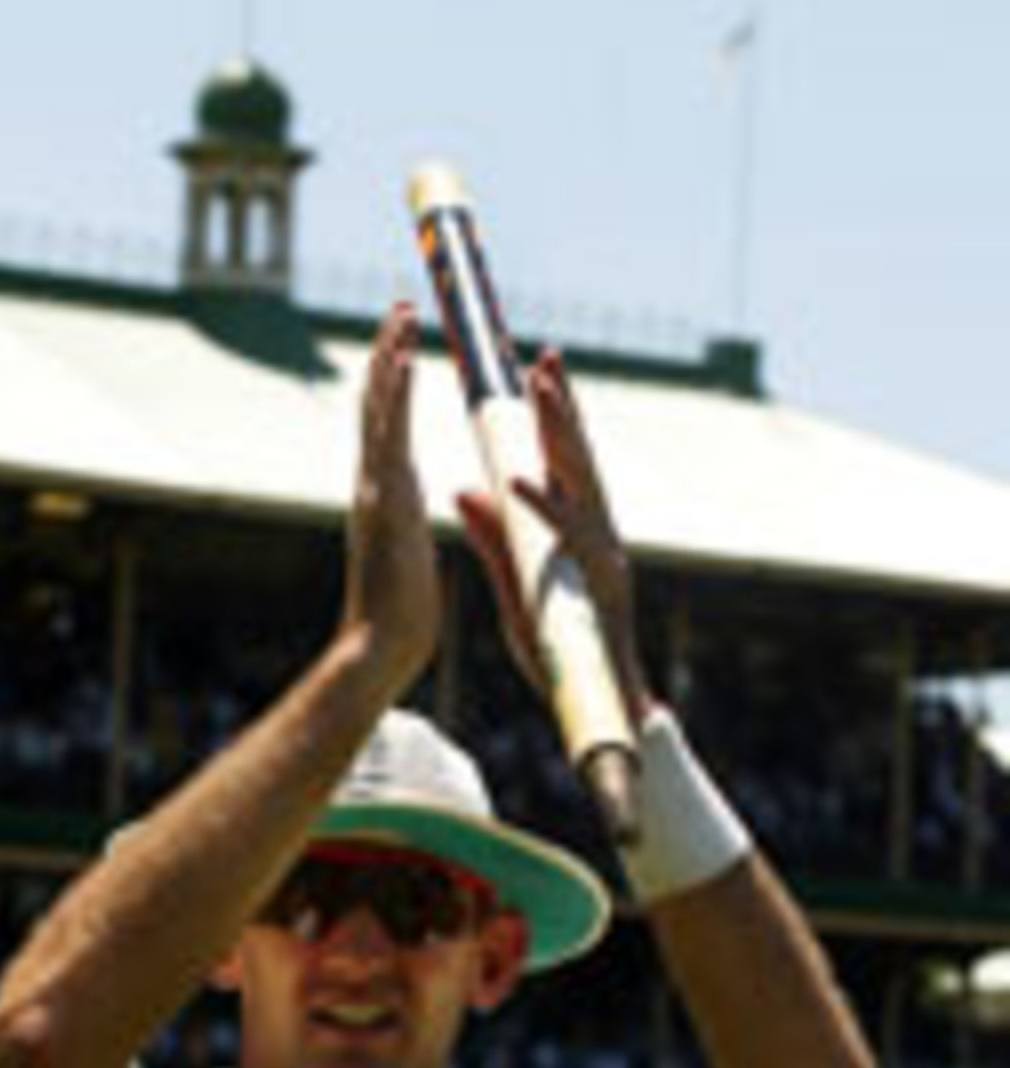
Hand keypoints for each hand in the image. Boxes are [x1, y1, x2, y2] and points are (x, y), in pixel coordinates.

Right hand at [343, 303, 440, 692]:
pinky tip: (404, 355)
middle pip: (377, 404)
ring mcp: (374, 488)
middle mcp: (372, 483)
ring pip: (380, 408)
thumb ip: (402, 531)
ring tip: (404, 312)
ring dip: (391, 356)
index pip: (387, 426)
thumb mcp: (406, 557)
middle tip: (403, 307)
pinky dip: (396, 393)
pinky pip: (392, 434)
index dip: (392, 383)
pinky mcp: (385, 498)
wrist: (379, 647)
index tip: (403, 344)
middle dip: (388, 353)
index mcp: (383, 495)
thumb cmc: (398, 617)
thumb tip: (401, 523)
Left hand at [458, 347, 649, 716]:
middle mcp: (598, 536)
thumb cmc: (560, 653)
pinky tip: (516, 480)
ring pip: (582, 483)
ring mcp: (603, 557)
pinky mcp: (598, 584)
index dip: (548, 419)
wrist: (601, 709)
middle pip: (577, 460)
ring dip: (561, 433)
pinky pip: (565, 540)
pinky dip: (541, 508)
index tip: (531, 374)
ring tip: (542, 387)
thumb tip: (465, 489)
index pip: (560, 466)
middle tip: (543, 358)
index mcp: (577, 533)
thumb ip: (493, 538)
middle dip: (561, 407)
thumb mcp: (513, 587)